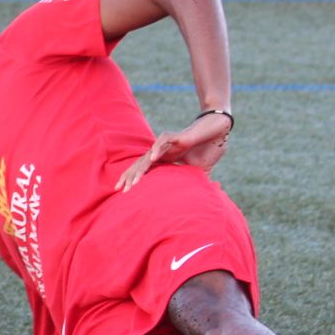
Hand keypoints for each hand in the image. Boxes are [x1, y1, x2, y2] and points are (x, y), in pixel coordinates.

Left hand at [115, 111, 229, 191]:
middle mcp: (160, 152)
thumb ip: (189, 183)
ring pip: (148, 156)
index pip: (142, 171)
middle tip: (119, 189)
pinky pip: (163, 142)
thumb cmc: (204, 152)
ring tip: (134, 181)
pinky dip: (157, 149)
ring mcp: (166, 145)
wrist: (215, 134)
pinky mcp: (175, 137)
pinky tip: (152, 158)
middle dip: (128, 177)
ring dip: (140, 169)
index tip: (122, 191)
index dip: (131, 179)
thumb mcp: (194, 172)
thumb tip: (194, 200)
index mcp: (162, 160)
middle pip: (139, 164)